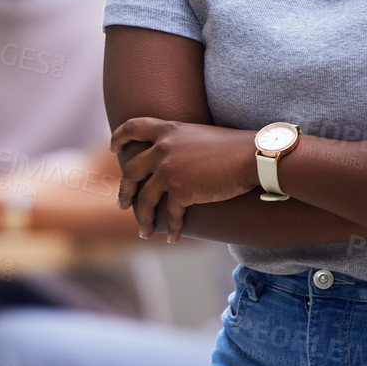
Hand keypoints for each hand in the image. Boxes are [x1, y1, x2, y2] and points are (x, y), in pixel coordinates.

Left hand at [110, 120, 256, 240]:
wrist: (253, 157)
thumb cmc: (234, 147)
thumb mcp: (199, 135)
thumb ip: (180, 144)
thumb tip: (171, 161)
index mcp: (168, 130)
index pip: (133, 127)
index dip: (119, 137)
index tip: (113, 148)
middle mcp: (162, 148)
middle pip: (132, 171)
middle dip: (125, 191)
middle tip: (122, 204)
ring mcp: (168, 170)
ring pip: (146, 199)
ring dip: (144, 218)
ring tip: (144, 231)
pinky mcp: (181, 191)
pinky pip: (170, 215)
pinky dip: (172, 229)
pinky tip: (173, 238)